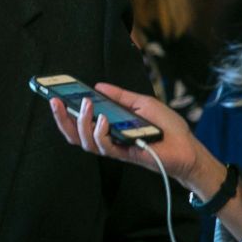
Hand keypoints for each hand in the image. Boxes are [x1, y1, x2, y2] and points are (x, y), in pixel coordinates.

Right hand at [48, 82, 220, 191]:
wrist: (188, 147)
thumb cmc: (168, 127)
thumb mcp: (142, 103)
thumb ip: (120, 97)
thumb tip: (98, 86)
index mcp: (109, 126)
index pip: (80, 122)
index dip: (64, 112)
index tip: (53, 95)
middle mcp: (108, 139)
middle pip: (75, 134)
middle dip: (61, 119)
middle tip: (54, 101)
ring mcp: (115, 148)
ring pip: (85, 142)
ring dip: (82, 122)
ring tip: (85, 105)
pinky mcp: (125, 156)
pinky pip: (105, 147)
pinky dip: (101, 132)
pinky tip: (103, 119)